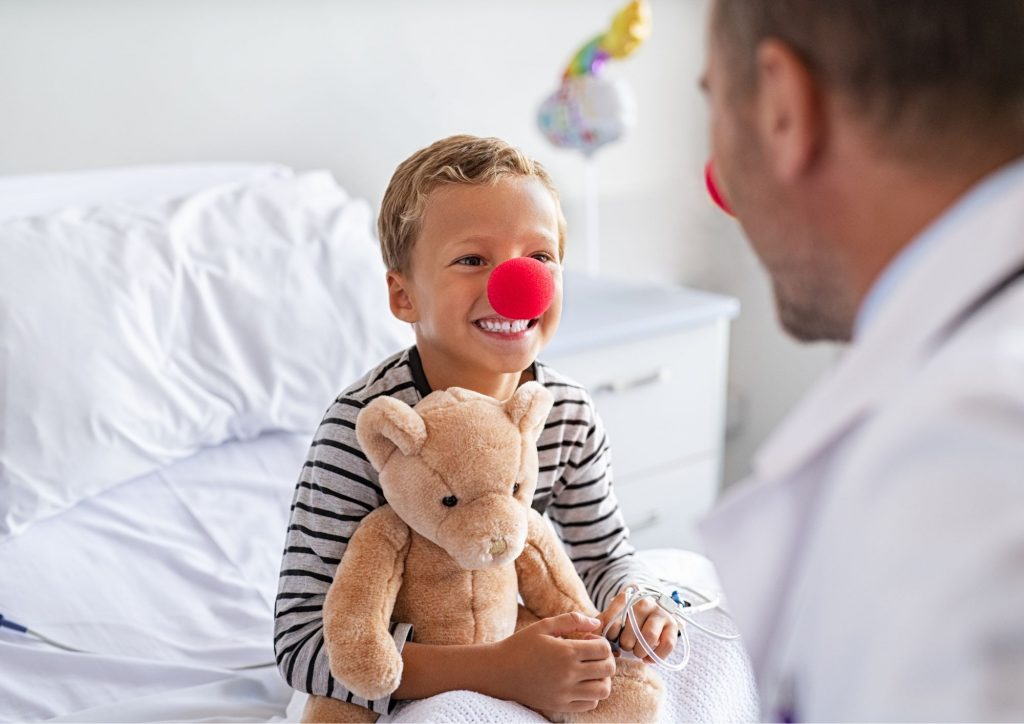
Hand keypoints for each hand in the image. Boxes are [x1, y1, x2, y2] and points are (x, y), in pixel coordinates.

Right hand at [492, 611, 615, 712]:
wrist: (499, 672)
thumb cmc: (521, 645)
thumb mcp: (544, 626)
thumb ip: (572, 620)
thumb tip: (597, 623)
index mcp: (566, 652)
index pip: (604, 649)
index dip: (602, 642)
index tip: (589, 639)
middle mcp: (568, 674)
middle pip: (608, 669)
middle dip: (606, 659)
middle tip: (594, 654)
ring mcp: (565, 693)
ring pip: (603, 690)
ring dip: (602, 678)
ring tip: (590, 671)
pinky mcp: (560, 705)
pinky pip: (589, 704)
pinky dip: (592, 694)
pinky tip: (581, 684)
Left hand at [599, 586, 677, 663]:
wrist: (651, 613)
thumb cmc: (627, 619)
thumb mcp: (613, 617)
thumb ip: (602, 624)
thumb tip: (595, 636)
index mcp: (627, 598)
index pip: (614, 616)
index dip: (610, 632)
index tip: (612, 638)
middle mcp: (645, 602)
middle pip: (632, 629)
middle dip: (626, 644)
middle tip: (626, 646)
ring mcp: (660, 613)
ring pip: (649, 636)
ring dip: (640, 650)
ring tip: (637, 652)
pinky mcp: (673, 625)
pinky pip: (667, 645)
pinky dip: (655, 656)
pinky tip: (648, 658)